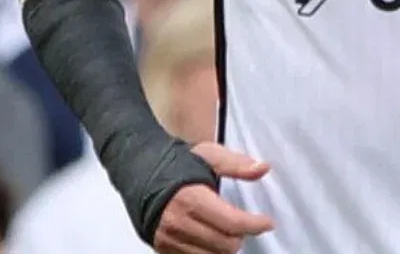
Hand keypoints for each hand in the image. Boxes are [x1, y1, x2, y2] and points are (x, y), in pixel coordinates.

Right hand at [153, 143, 273, 253]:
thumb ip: (236, 164)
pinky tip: (207, 237)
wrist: (133, 167)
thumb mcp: (207, 155)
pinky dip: (207, 251)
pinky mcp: (161, 247)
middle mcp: (178, 222)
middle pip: (226, 245)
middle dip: (240, 235)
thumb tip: (263, 168)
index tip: (266, 222)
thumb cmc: (172, 162)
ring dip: (223, 246)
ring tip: (223, 230)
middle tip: (241, 223)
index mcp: (191, 198)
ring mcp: (168, 237)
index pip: (233, 223)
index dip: (255, 225)